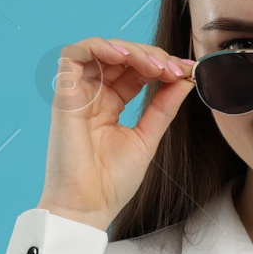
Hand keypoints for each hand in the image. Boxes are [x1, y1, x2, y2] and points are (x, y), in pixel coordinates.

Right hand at [37, 36, 195, 228]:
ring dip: (131, 50)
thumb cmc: (111, 182)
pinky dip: (100, 46)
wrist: (88, 207)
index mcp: (110, 104)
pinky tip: (124, 56)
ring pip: (102, 50)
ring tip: (156, 66)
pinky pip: (74, 54)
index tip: (189, 71)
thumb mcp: (147, 137)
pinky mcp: (64, 94)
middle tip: (176, 70)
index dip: (162, 65)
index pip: (136, 71)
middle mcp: (93, 95)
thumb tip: (186, 78)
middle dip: (153, 57)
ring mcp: (77, 94)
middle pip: (122, 57)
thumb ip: (164, 106)